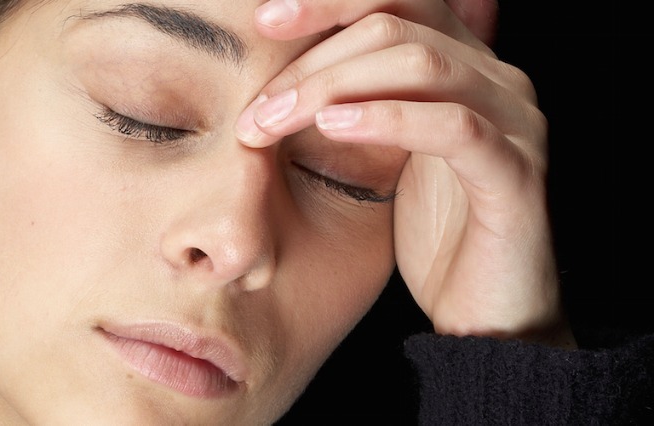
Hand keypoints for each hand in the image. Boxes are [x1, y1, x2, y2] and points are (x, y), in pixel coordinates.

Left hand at [236, 0, 574, 346]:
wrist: (486, 314)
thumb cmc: (431, 234)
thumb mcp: (379, 157)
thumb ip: (350, 102)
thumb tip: (274, 74)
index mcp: (461, 64)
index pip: (394, 0)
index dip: (327, 2)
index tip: (263, 21)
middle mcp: (496, 78)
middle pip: (397, 21)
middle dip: (313, 59)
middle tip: (255, 107)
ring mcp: (514, 122)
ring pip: (421, 63)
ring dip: (331, 87)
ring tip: (274, 121)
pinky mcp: (515, 175)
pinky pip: (453, 127)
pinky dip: (386, 118)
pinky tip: (333, 127)